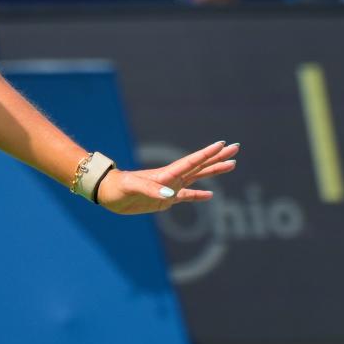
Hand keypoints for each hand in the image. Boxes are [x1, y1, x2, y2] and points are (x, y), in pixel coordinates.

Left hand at [95, 140, 238, 214]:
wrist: (106, 193)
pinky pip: (186, 195)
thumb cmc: (117, 187)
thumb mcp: (132, 187)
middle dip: (217, 157)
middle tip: (236, 148)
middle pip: (200, 166)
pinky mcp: (164, 199)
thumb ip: (151, 190)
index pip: (191, 162)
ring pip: (197, 178)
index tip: (223, 144)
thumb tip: (171, 195)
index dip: (207, 153)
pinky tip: (210, 195)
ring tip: (231, 165)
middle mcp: (171, 178)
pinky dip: (198, 195)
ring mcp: (169, 187)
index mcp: (166, 174)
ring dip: (213, 172)